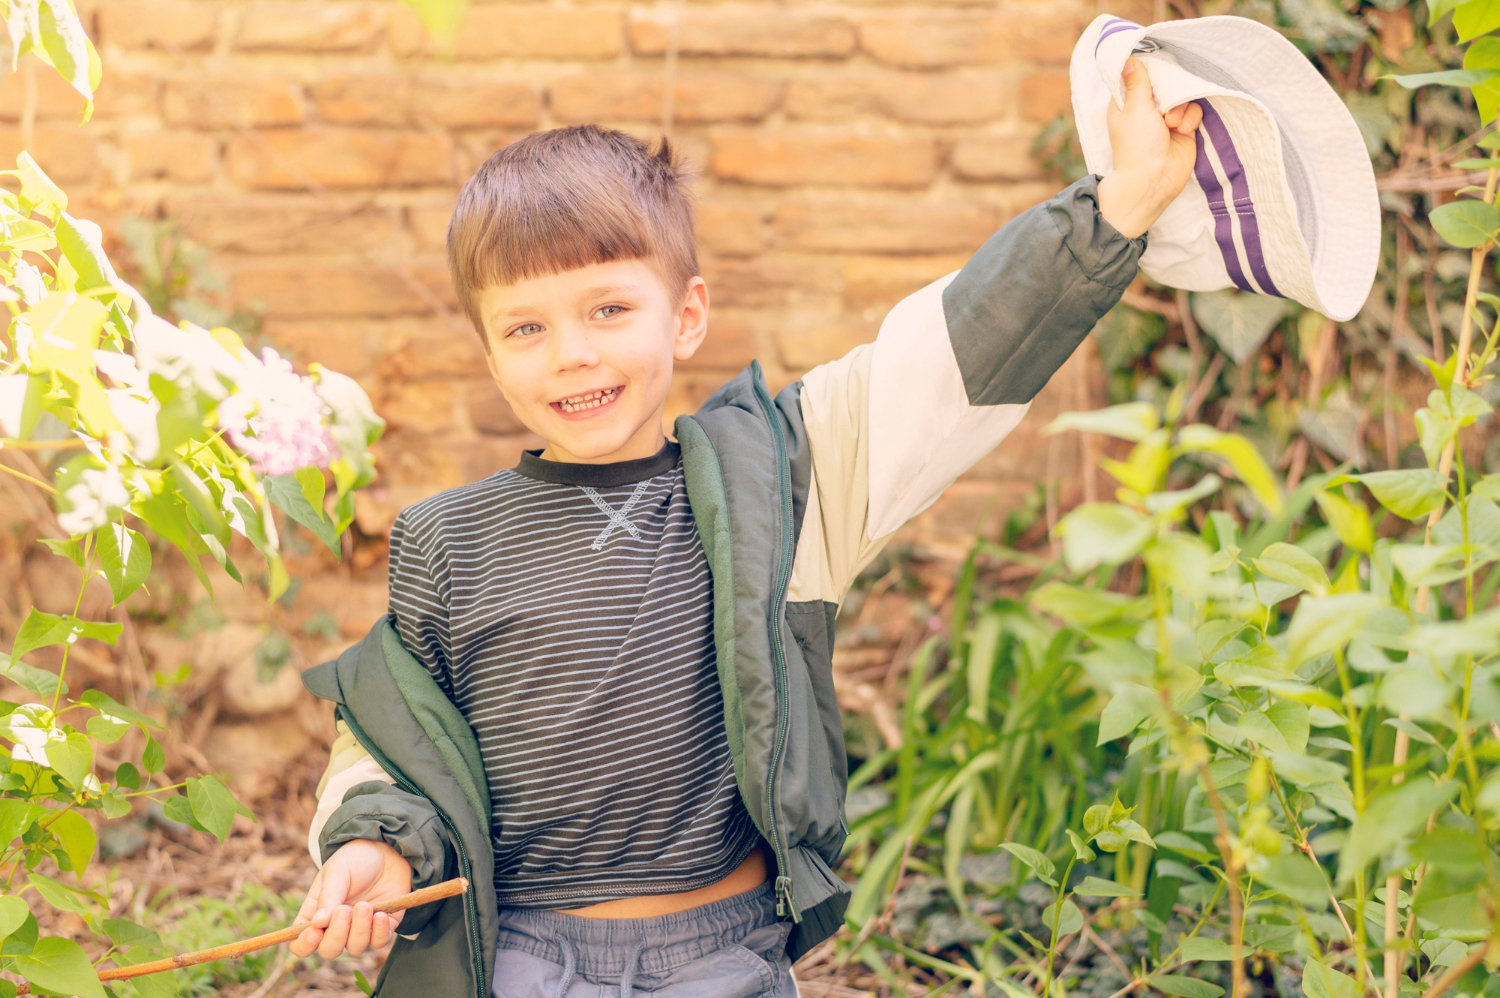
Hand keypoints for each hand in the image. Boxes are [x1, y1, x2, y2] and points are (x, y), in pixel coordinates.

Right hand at [290, 839, 411, 959]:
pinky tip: (380, 914)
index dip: (304, 944)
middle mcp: (336, 927)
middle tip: (344, 910)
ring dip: (360, 930)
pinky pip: (380, 941)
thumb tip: (318, 924)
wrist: (386, 848)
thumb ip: (329, 897)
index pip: (301, 943)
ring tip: (365, 906)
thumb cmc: (355, 859)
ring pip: (355, 948)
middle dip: (336, 935)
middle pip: (330, 950)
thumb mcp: (337, 872)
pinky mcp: (383, 926)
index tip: (315, 931)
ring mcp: (360, 928)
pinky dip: (380, 931)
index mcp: (315, 914)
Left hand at [1097, 57, 1203, 238]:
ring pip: (1183, 96)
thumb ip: (1137, 83)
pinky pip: (1195, 110)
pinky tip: (1183, 131)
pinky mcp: (1185, 128)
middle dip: (1170, 91)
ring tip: (1172, 124)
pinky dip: (1190, 119)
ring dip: (1181, 108)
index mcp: (1127, 103)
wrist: (1154, 180)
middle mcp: (1146, 109)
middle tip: (1165, 105)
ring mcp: (1167, 119)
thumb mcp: (1135, 109)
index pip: (1139, 76)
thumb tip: (1129, 59)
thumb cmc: (1137, 145)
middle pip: (1165, 83)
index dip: (1150, 70)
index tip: (1159, 67)